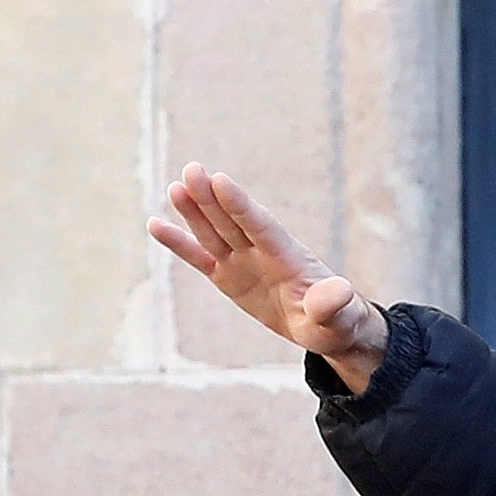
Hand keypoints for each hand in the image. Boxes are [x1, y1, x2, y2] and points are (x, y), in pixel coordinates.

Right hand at [150, 164, 393, 396]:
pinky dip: (179, 243)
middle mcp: (262, 252)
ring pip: (214, 232)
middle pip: (233, 221)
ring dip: (194, 210)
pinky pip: (200, 257)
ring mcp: (243, 261)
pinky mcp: (229, 276)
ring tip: (176, 187)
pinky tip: (155, 224)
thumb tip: (338, 293)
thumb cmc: (338, 320)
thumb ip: (333, 303)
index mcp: (288, 257)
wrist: (328, 326)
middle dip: (212, 198)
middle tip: (192, 170)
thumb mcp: (340, 317)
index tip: (220, 180)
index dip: (240, 206)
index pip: (261, 227)